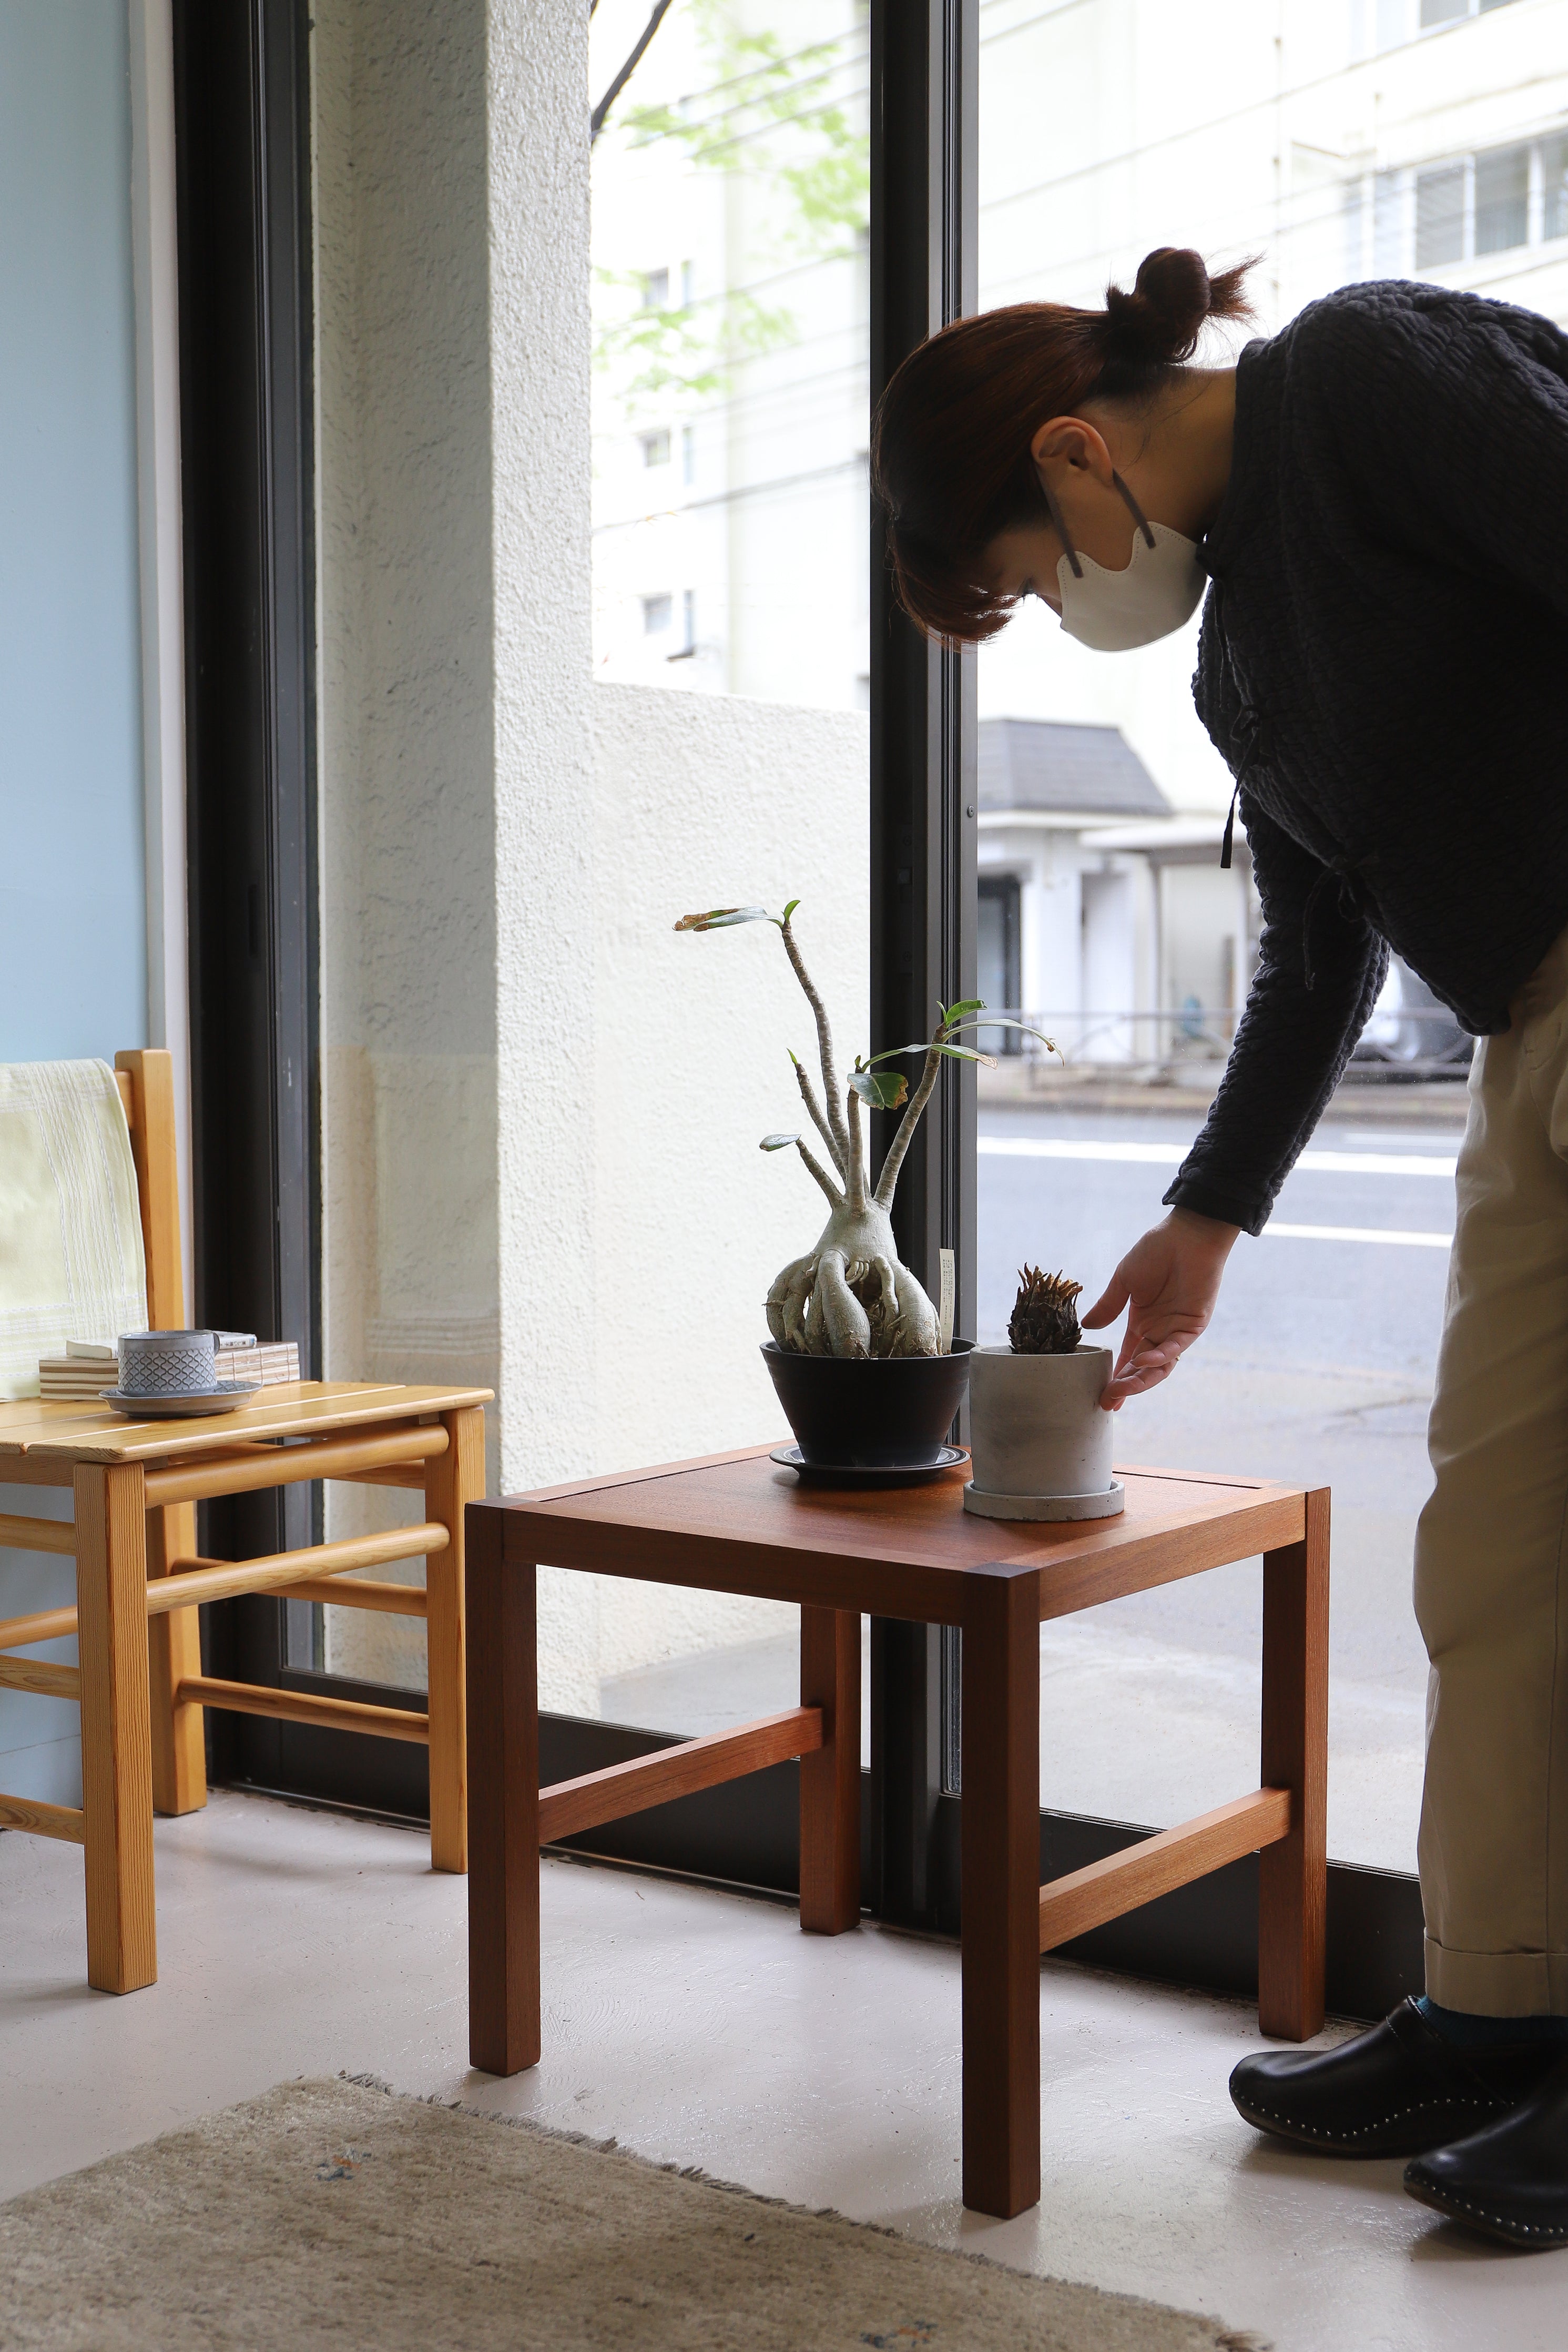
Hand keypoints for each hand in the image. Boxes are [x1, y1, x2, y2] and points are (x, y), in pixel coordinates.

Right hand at [1082, 1209, 1240, 1409]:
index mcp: (1141, 1322)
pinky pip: (1175, 1347)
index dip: (1115, 1377)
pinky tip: (1142, 1360)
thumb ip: (1108, 1305)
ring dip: (1141, 1378)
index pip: (1126, 1357)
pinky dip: (1160, 1356)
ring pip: (1159, 1365)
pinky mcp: (1193, 1325)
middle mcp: (1158, 1331)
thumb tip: (1087, 1326)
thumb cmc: (1156, 1251)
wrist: (1187, 1235)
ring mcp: (1176, 1330)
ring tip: (1121, 1388)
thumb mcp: (1124, 1280)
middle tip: (1108, 1401)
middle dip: (1126, 1386)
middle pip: (1142, 1368)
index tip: (1102, 1397)